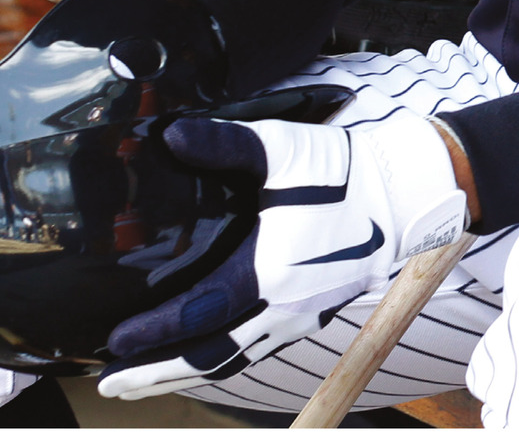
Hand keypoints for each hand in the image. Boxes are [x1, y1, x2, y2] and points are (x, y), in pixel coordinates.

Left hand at [98, 106, 467, 399]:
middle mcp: (282, 307)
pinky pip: (256, 350)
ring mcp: (300, 315)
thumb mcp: (282, 152)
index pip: (195, 316)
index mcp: (268, 274)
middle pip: (208, 359)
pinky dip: (219, 360)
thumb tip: (171, 135)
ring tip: (147, 380)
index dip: (151, 335)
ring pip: (232, 361)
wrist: (406, 193)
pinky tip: (205, 353)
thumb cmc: (345, 173)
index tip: (112, 344)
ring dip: (184, 374)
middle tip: (113, 383)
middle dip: (156, 375)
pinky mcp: (314, 312)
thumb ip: (225, 144)